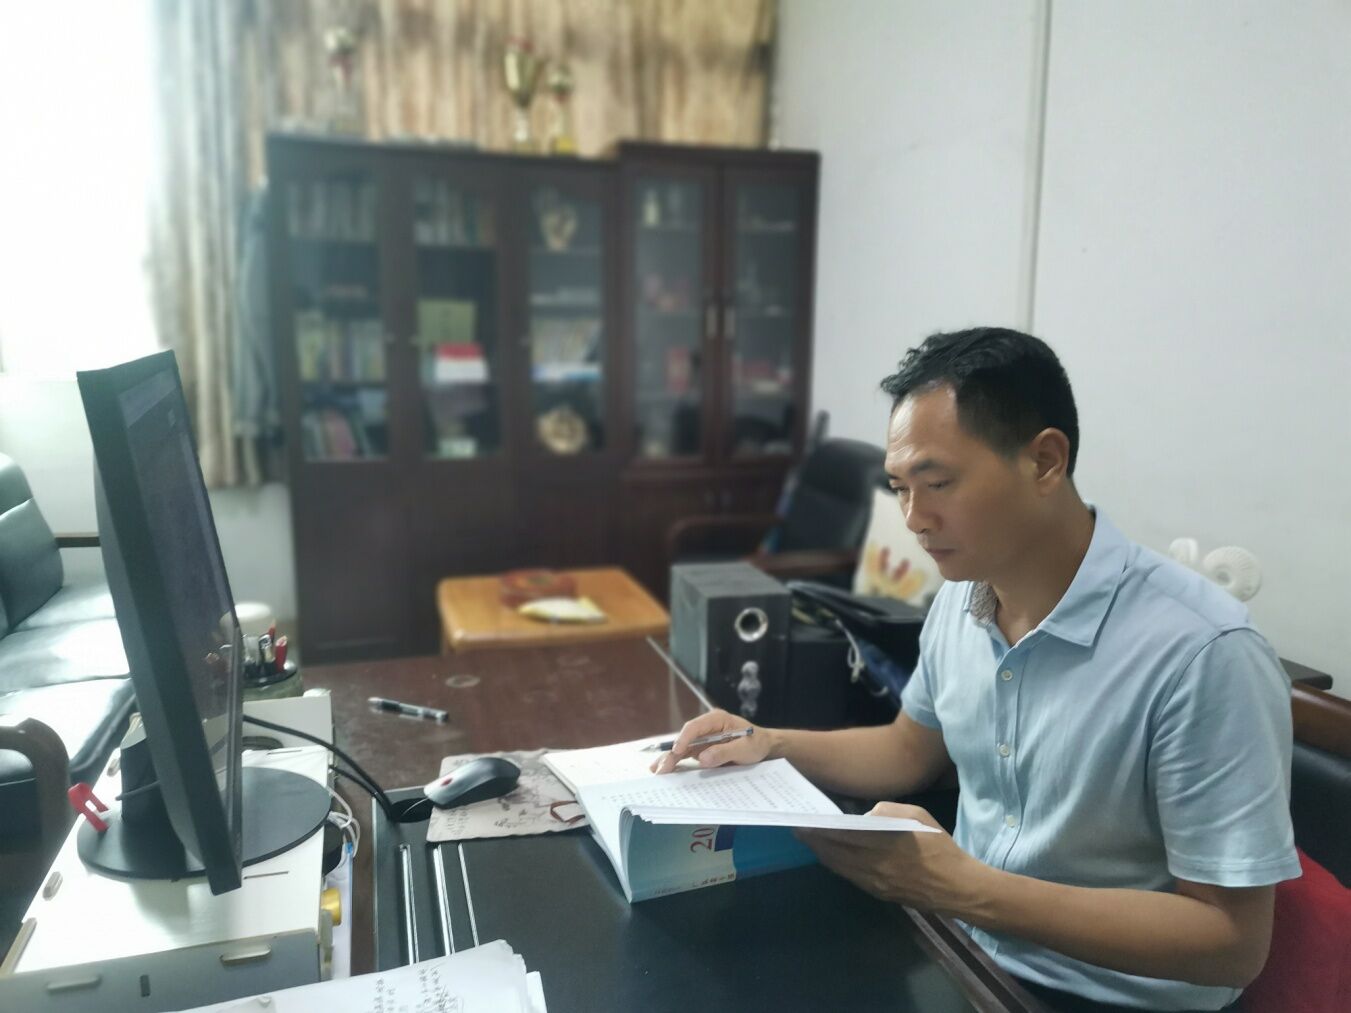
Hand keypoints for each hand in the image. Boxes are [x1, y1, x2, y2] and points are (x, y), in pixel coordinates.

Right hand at [650, 709, 769, 773]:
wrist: (763, 747)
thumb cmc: (756, 744)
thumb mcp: (745, 748)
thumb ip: (725, 752)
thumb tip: (702, 759)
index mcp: (716, 719)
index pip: (695, 726)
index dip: (684, 738)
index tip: (677, 751)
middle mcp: (706, 728)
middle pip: (685, 739)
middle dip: (672, 753)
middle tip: (661, 769)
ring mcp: (702, 739)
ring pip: (682, 748)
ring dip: (670, 760)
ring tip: (657, 771)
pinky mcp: (702, 749)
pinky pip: (687, 756)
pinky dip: (677, 763)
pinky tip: (665, 770)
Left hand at [796, 803, 982, 913]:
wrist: (957, 886)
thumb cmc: (939, 846)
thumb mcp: (918, 815)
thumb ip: (888, 810)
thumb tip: (867, 813)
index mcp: (882, 844)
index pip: (840, 835)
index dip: (819, 829)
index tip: (803, 820)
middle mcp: (873, 866)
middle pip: (834, 853)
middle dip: (814, 841)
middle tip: (798, 830)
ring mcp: (874, 883)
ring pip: (839, 867)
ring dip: (822, 854)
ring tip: (810, 842)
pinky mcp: (879, 894)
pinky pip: (850, 878)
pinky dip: (837, 866)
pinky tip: (832, 857)